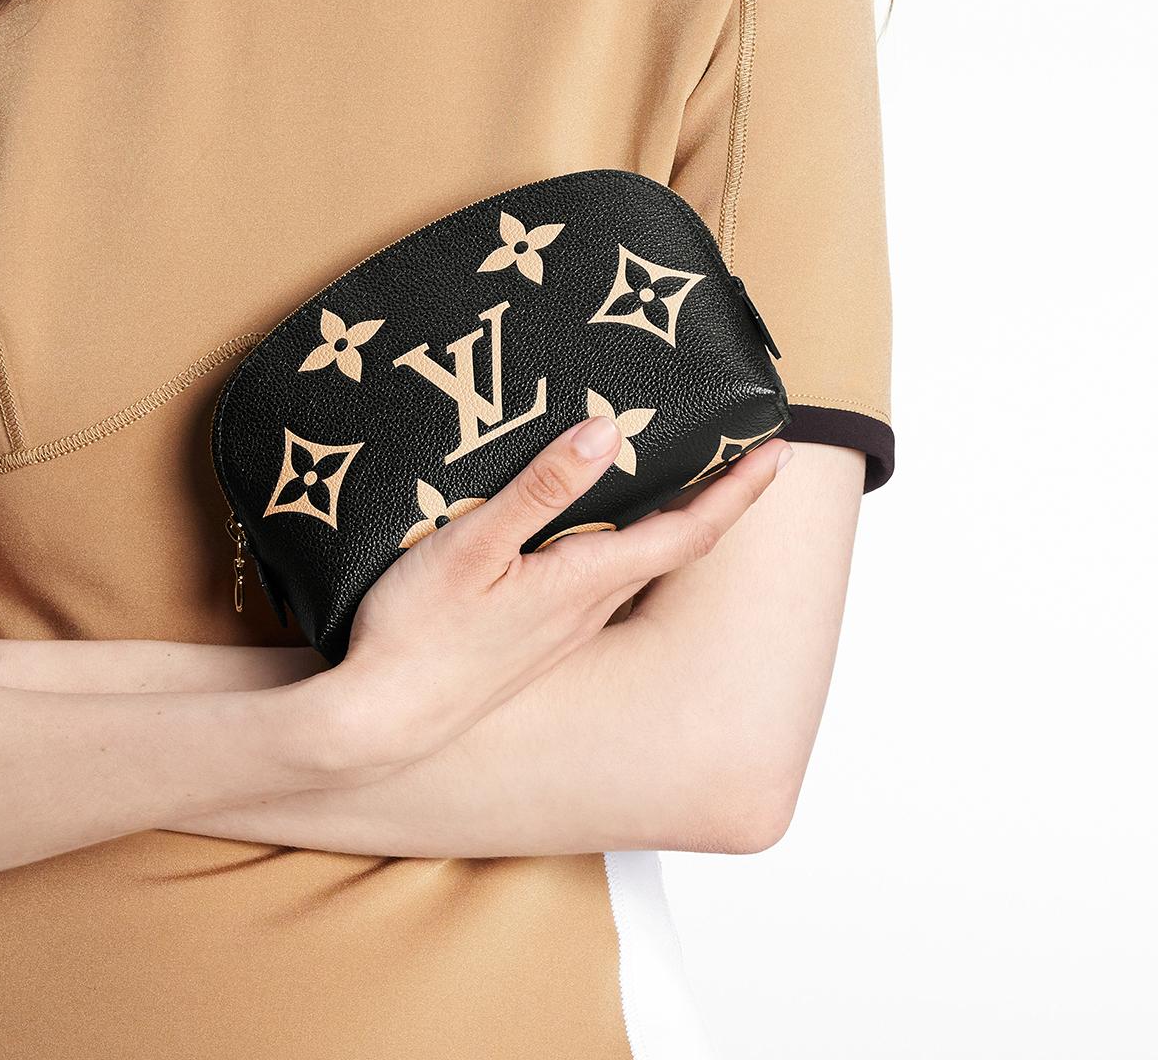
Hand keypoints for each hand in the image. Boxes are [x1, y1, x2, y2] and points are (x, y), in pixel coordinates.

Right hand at [318, 417, 791, 775]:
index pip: (686, 532)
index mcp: (582, 581)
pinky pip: (598, 581)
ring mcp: (561, 629)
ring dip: (668, 520)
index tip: (779, 451)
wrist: (379, 724)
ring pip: (635, 565)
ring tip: (675, 472)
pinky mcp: (534, 640)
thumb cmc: (418, 636)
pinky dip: (621, 542)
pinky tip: (592, 528)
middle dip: (714, 499)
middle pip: (673, 547)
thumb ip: (540, 490)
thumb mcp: (472, 547)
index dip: (737, 492)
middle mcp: (587, 609)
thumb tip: (606, 434)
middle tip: (738, 448)